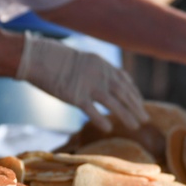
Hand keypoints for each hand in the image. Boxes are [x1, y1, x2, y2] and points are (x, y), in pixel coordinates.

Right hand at [15, 32, 148, 131]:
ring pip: (113, 103)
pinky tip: (109, 129)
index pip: (124, 80)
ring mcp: (88, 85)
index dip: (134, 93)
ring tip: (136, 126)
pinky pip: (92, 111)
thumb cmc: (57, 59)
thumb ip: (96, 70)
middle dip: (136, 107)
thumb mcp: (83, 60)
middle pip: (123, 93)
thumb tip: (106, 81)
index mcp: (102, 64)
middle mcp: (100, 74)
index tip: (140, 104)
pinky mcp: (75, 96)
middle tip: (145, 119)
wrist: (39, 57)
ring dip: (127, 115)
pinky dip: (101, 120)